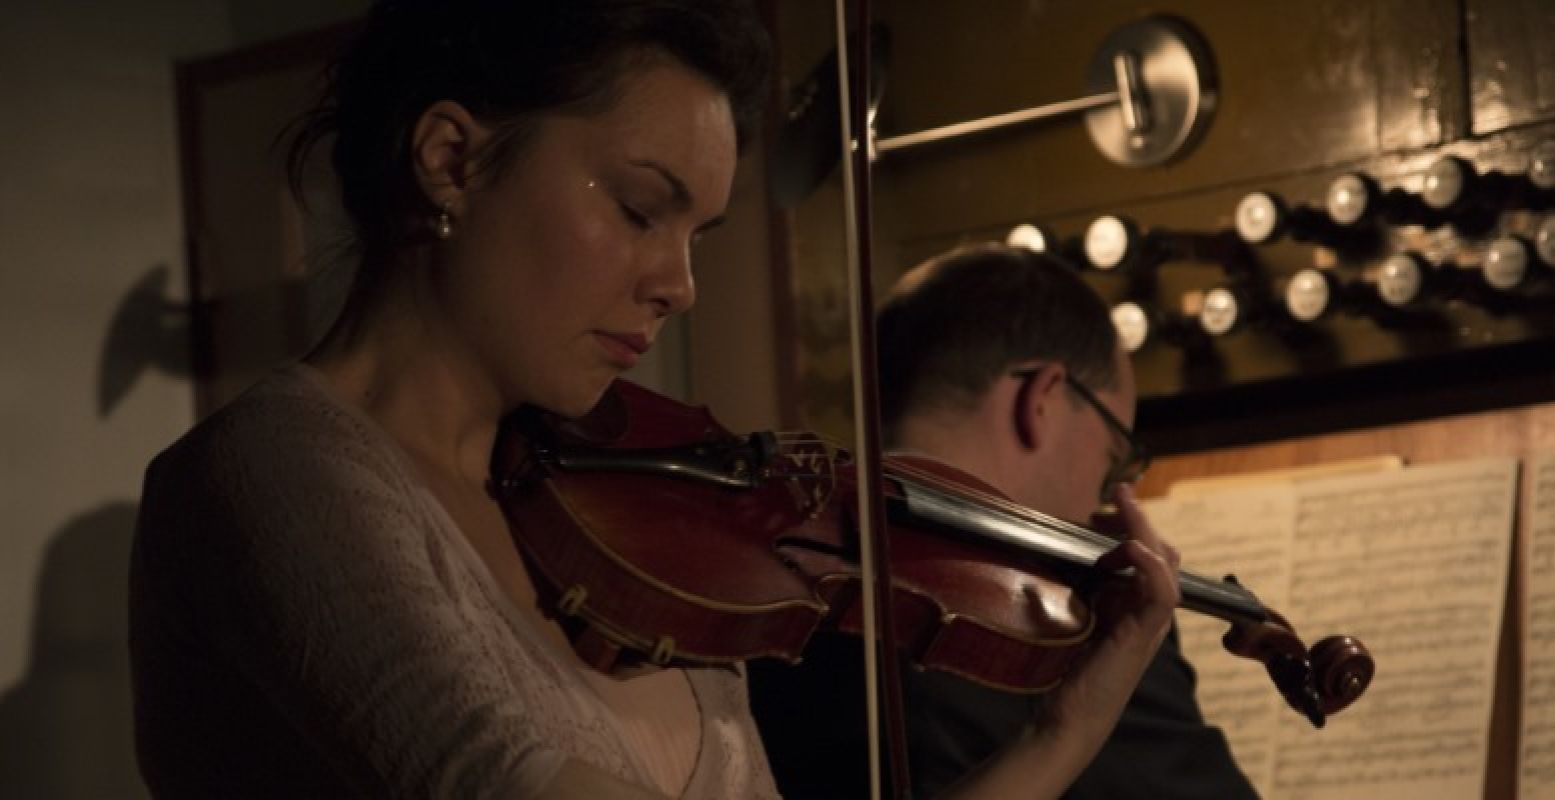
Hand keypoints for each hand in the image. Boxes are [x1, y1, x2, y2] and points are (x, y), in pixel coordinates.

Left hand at [1040, 485, 1180, 736]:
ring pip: (1166, 565)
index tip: (1104, 505)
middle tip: (1113, 499)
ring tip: (1122, 508)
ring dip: (1144, 530)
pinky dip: (1151, 567)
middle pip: (1162, 551)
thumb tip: (1056, 553)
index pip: (1151, 553)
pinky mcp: (1142, 636)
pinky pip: (1161, 595)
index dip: (1133, 524)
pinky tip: (1132, 548)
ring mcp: (1149, 623)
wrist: (1070, 717)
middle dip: (1138, 519)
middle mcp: (1147, 610)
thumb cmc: (1069, 672)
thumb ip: (1079, 589)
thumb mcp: (1074, 617)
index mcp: (1133, 604)